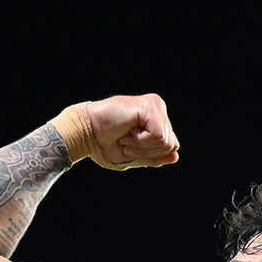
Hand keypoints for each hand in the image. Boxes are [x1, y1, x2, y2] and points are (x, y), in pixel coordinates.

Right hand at [58, 94, 179, 169]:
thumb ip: (155, 157)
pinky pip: (159, 136)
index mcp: (156, 120)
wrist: (86, 134)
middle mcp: (158, 109)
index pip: (171, 146)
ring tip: (126, 136)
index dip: (152, 155)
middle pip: (171, 145)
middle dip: (147, 152)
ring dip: (142, 147)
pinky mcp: (149, 105)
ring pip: (166, 142)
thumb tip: (175, 156)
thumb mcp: (135, 156)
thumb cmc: (106, 144)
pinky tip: (128, 131)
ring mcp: (155, 105)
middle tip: (126, 142)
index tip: (129, 147)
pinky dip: (141, 141)